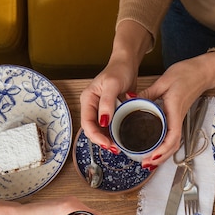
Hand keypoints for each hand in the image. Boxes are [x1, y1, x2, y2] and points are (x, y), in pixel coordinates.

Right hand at [80, 20, 151, 151]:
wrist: (127, 64)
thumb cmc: (118, 70)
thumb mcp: (112, 84)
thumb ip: (107, 103)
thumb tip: (103, 122)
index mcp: (87, 100)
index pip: (87, 123)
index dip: (96, 136)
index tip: (107, 144)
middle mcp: (92, 107)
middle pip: (92, 130)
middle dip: (102, 141)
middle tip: (115, 149)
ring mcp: (100, 111)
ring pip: (101, 131)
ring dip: (108, 141)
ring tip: (119, 147)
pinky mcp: (110, 113)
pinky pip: (110, 128)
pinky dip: (115, 135)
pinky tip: (121, 140)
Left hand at [138, 51, 214, 168]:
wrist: (201, 71)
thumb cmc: (186, 74)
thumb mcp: (163, 81)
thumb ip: (148, 93)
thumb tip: (131, 100)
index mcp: (175, 112)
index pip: (172, 137)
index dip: (162, 150)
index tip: (152, 156)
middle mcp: (178, 120)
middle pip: (172, 146)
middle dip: (160, 158)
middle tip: (146, 164)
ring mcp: (178, 120)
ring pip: (172, 144)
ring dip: (162, 155)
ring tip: (149, 162)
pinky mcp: (177, 119)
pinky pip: (172, 137)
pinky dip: (164, 147)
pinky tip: (155, 150)